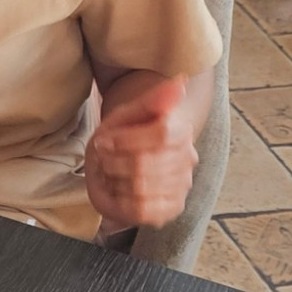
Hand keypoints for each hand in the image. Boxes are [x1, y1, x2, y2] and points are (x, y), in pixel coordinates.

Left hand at [84, 76, 198, 228]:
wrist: (119, 163)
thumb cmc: (123, 135)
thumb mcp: (128, 114)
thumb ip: (152, 100)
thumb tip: (181, 81)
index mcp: (180, 130)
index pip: (163, 134)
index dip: (126, 140)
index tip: (105, 140)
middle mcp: (187, 159)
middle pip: (145, 164)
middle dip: (114, 161)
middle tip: (104, 157)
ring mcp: (181, 185)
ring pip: (141, 188)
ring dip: (115, 180)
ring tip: (112, 172)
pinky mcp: (172, 208)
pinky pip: (142, 210)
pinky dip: (121, 201)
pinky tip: (119, 190)